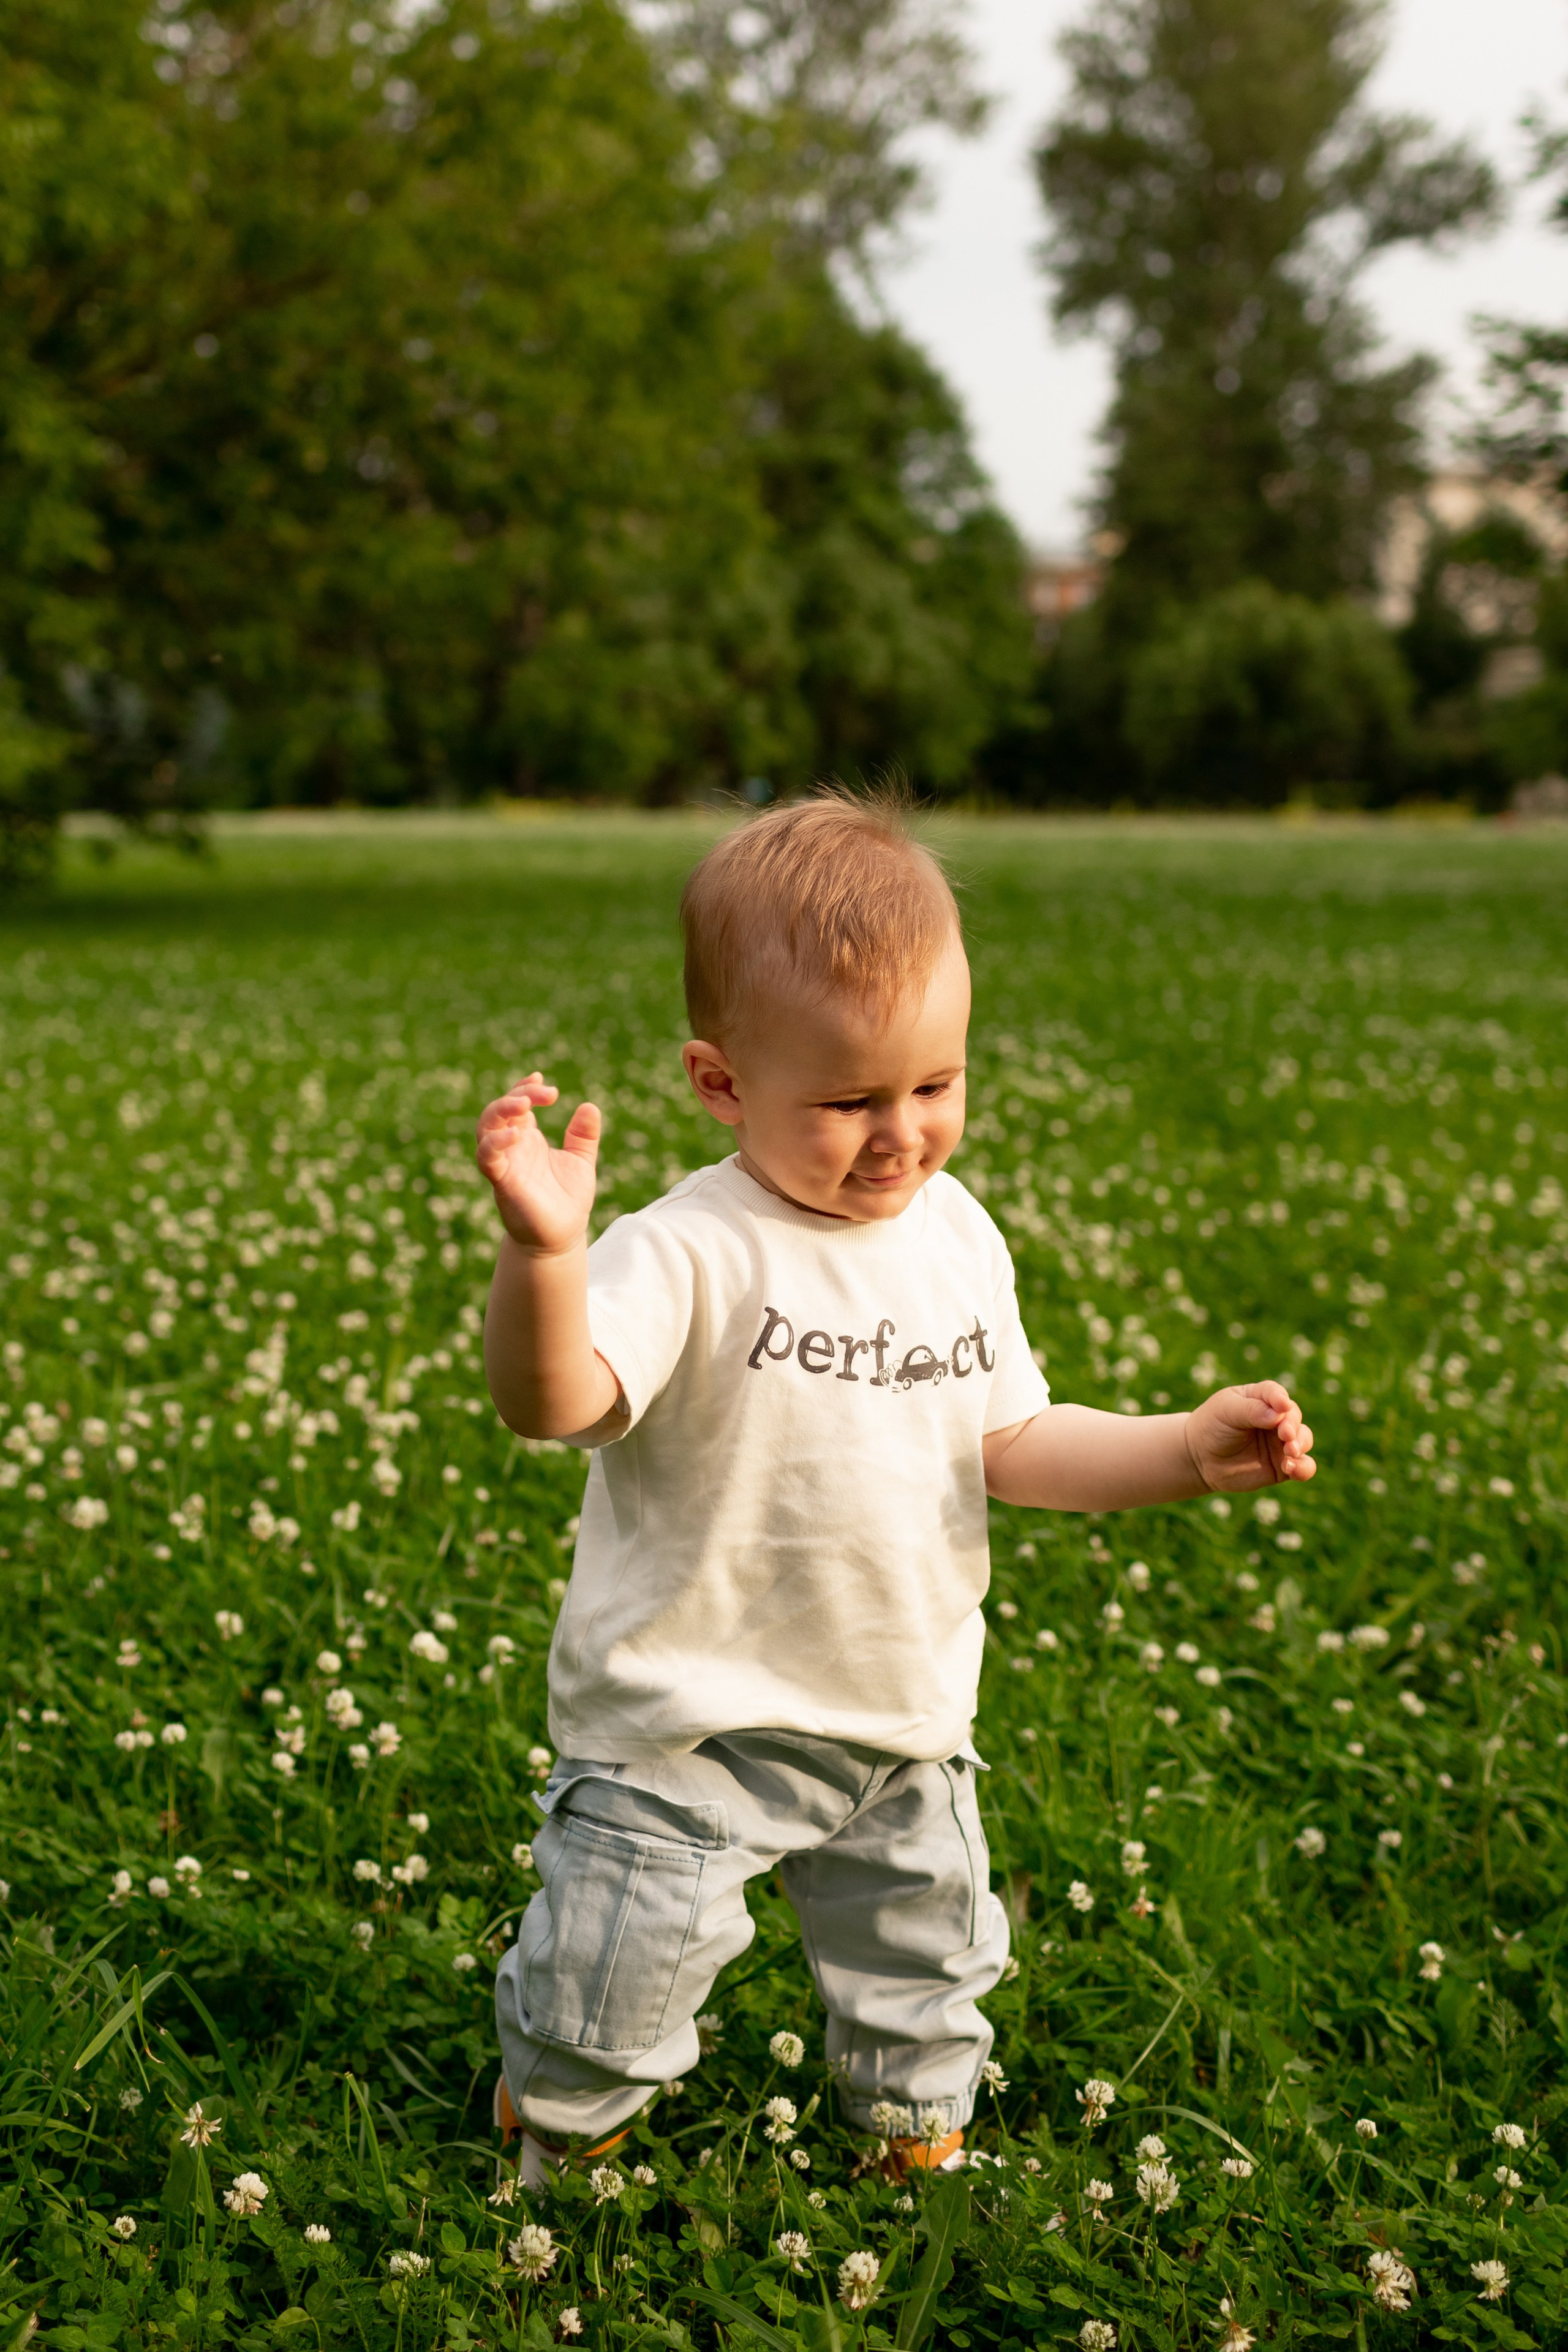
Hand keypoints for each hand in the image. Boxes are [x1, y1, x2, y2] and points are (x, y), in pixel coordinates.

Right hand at [475, 1074, 600, 1255]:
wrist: (562, 1238)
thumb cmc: (567, 1200)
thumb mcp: (581, 1162)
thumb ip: (584, 1136)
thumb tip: (590, 1106)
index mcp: (528, 1139)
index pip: (515, 1104)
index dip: (523, 1088)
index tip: (541, 1080)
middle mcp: (512, 1148)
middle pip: (498, 1110)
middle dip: (517, 1094)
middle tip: (546, 1092)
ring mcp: (504, 1164)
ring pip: (485, 1128)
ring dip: (500, 1111)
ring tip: (525, 1104)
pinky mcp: (502, 1183)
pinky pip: (487, 1159)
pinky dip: (495, 1143)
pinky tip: (517, 1135)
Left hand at [1184, 1380, 1315, 1492]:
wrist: (1200, 1459)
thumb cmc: (1211, 1427)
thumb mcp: (1225, 1411)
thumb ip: (1251, 1410)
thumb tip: (1279, 1414)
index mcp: (1260, 1398)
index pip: (1275, 1393)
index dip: (1280, 1398)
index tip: (1282, 1406)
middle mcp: (1275, 1419)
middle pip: (1294, 1416)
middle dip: (1292, 1425)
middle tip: (1284, 1434)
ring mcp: (1281, 1442)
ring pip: (1304, 1439)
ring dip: (1301, 1444)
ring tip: (1289, 1452)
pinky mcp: (1283, 1466)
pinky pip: (1303, 1467)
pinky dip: (1303, 1467)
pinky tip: (1290, 1468)